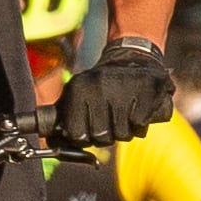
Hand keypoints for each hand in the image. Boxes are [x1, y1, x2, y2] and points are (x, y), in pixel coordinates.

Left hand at [55, 35, 177, 149]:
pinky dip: (141, 123)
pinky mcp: (146, 88)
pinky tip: (137, 109)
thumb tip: (54, 143)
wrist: (132, 57)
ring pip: (122, 134)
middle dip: (108, 135)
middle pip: (101, 137)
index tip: (91, 127)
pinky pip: (139, 124)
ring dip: (126, 130)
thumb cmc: (103, 85)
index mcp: (78, 88)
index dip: (85, 137)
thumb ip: (65, 118)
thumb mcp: (78, 95)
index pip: (77, 135)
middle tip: (111, 119)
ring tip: (125, 113)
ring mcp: (123, 86)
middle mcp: (98, 85)